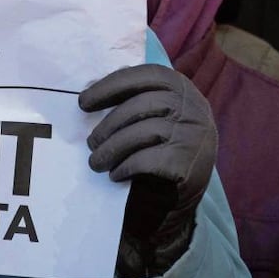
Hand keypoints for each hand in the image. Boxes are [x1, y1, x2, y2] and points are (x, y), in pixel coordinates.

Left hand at [79, 64, 216, 277]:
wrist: (177, 202)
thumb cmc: (157, 152)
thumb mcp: (154, 117)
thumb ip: (135, 99)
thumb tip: (91, 91)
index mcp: (184, 90)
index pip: (148, 75)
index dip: (112, 85)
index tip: (83, 101)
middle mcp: (195, 110)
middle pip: (143, 104)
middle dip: (109, 123)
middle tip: (90, 142)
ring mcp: (195, 137)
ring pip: (144, 131)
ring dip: (112, 148)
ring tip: (96, 162)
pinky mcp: (188, 165)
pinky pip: (147, 159)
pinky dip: (126, 166)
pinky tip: (116, 174)